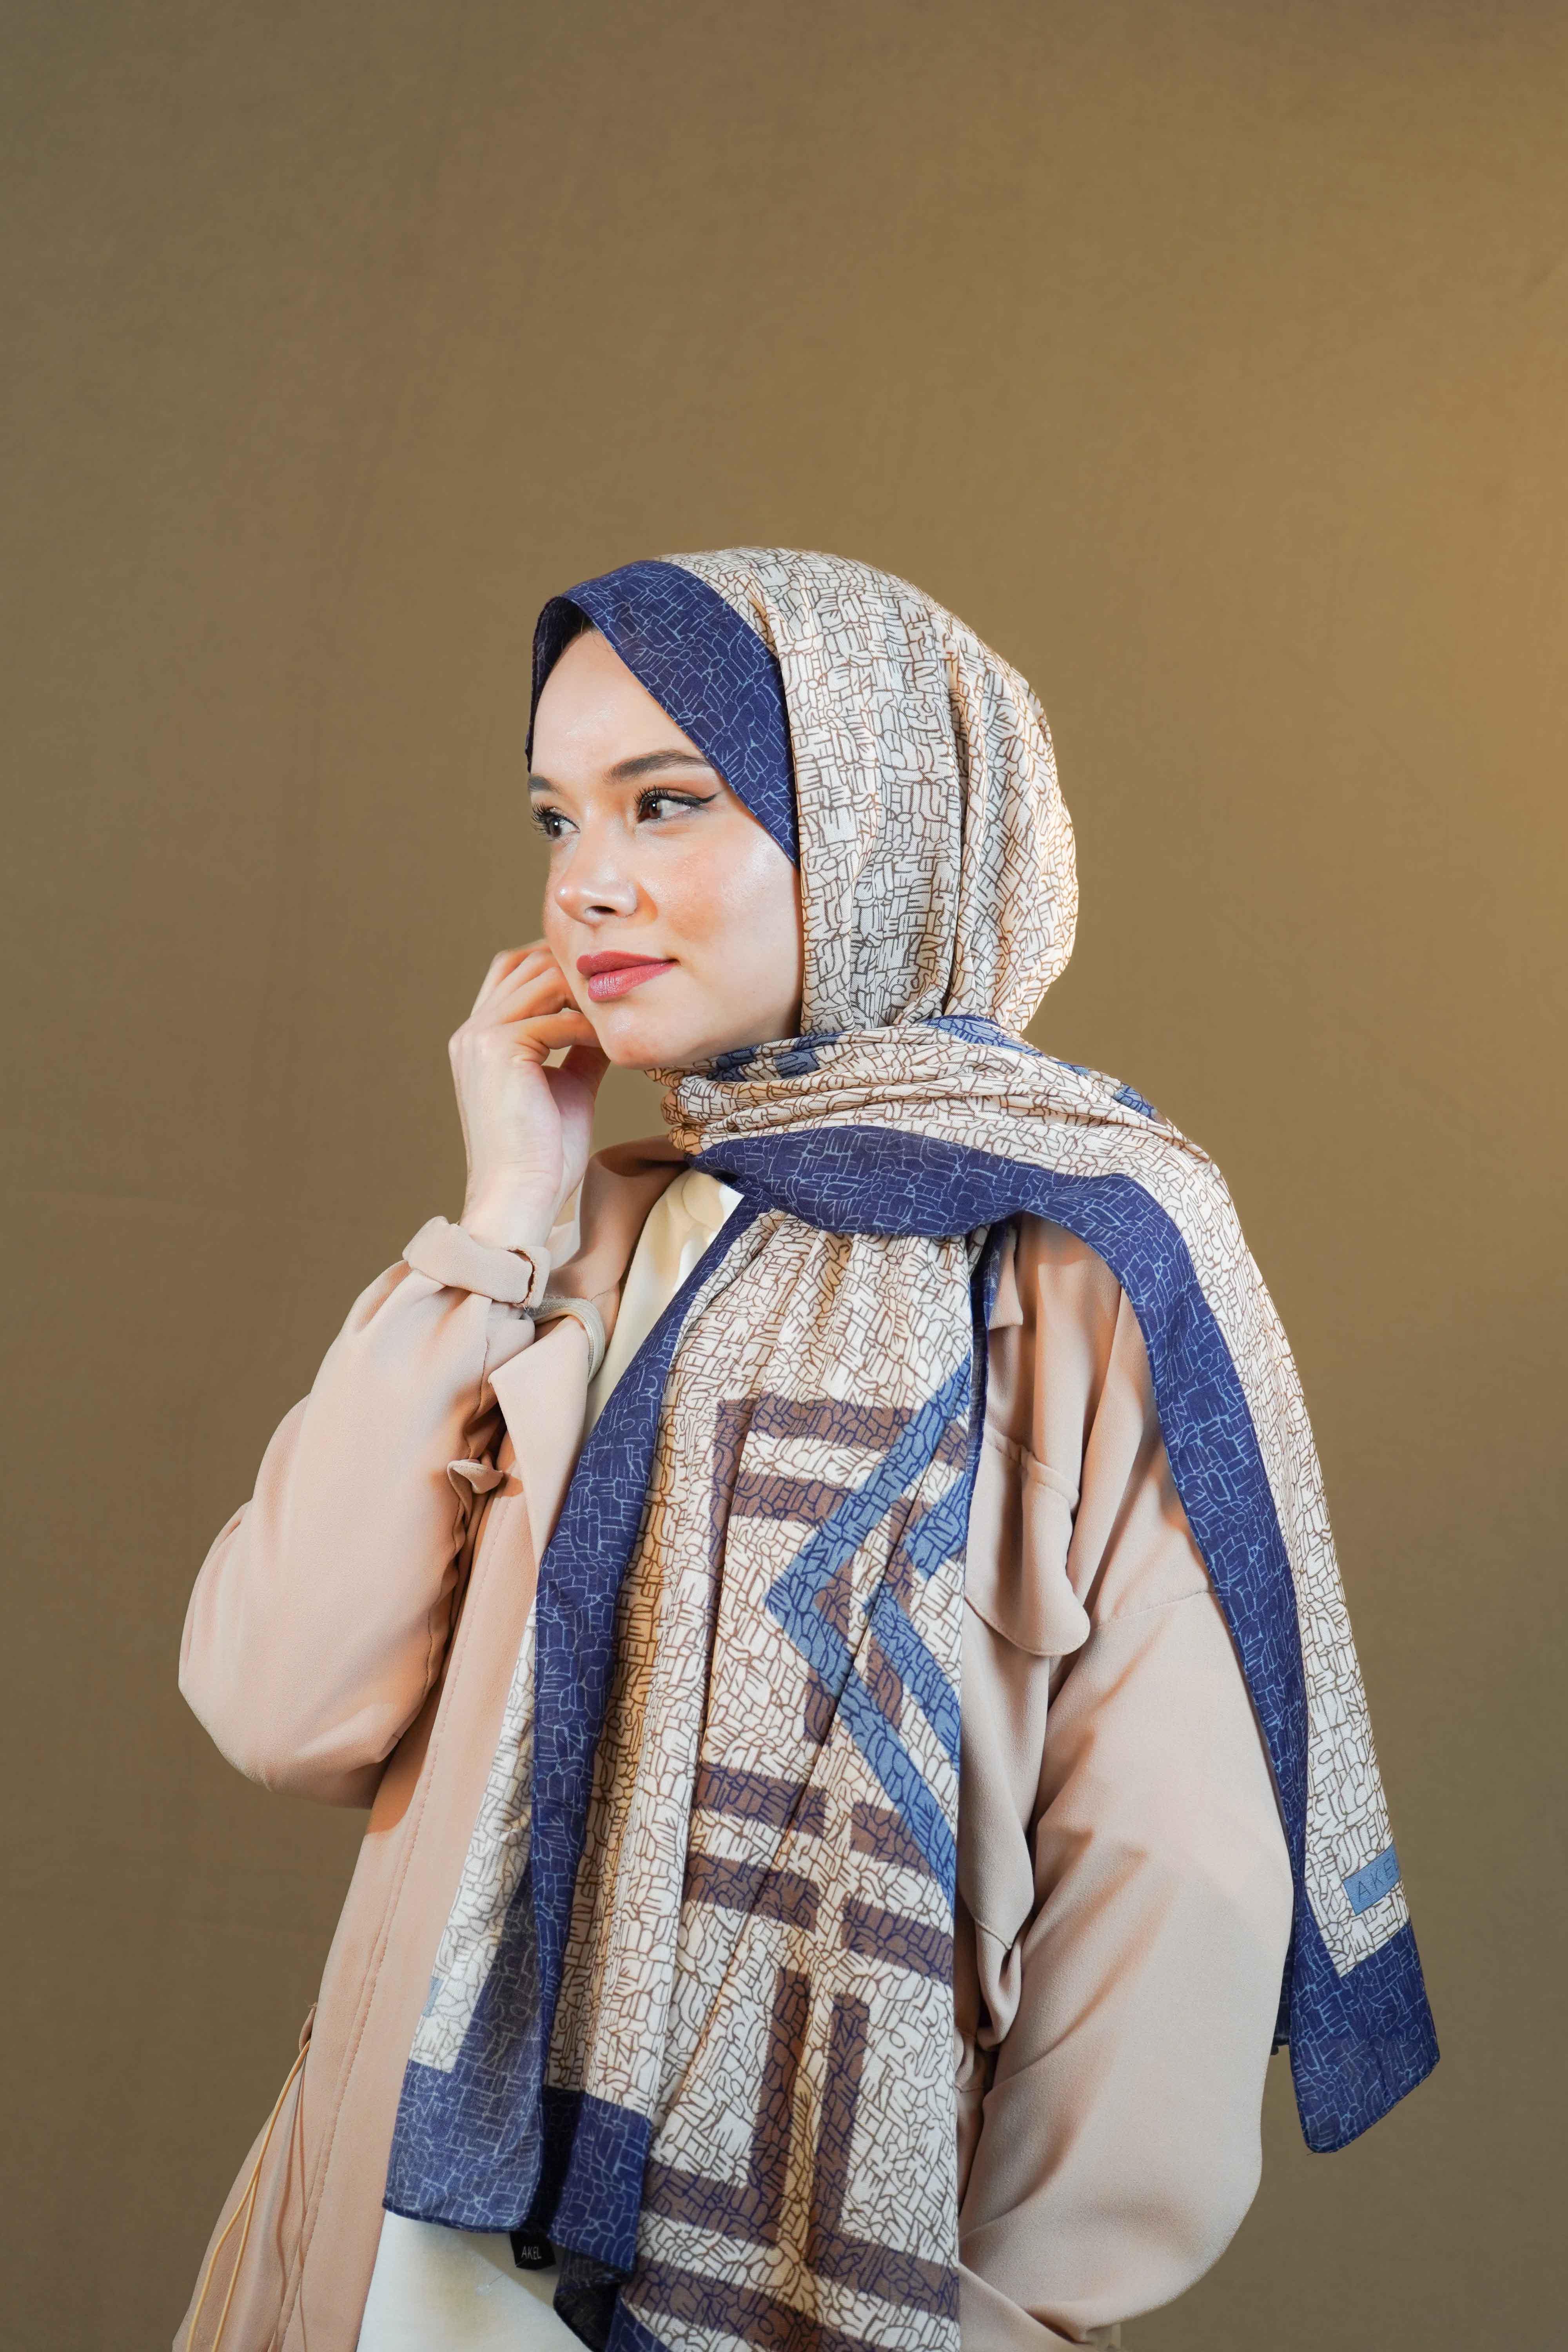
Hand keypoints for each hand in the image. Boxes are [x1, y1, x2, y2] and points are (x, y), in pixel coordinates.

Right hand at [449, 942, 607, 1253]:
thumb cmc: (545, 1153)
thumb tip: (610, 1021)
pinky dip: (588, 1027)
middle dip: (575, 968)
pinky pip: (554, 1019)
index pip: (512, 969)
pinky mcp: (498, 1050)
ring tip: (620, 1012)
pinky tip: (612, 1043)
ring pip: (540, 980)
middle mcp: (472, 1031)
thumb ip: (580, 1047)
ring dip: (585, 993)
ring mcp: (480, 1037)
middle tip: (621, 985)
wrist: (521, 1195)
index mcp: (479, 1038)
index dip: (556, 962)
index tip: (604, 981)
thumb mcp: (568, 1085)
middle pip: (525, 963)